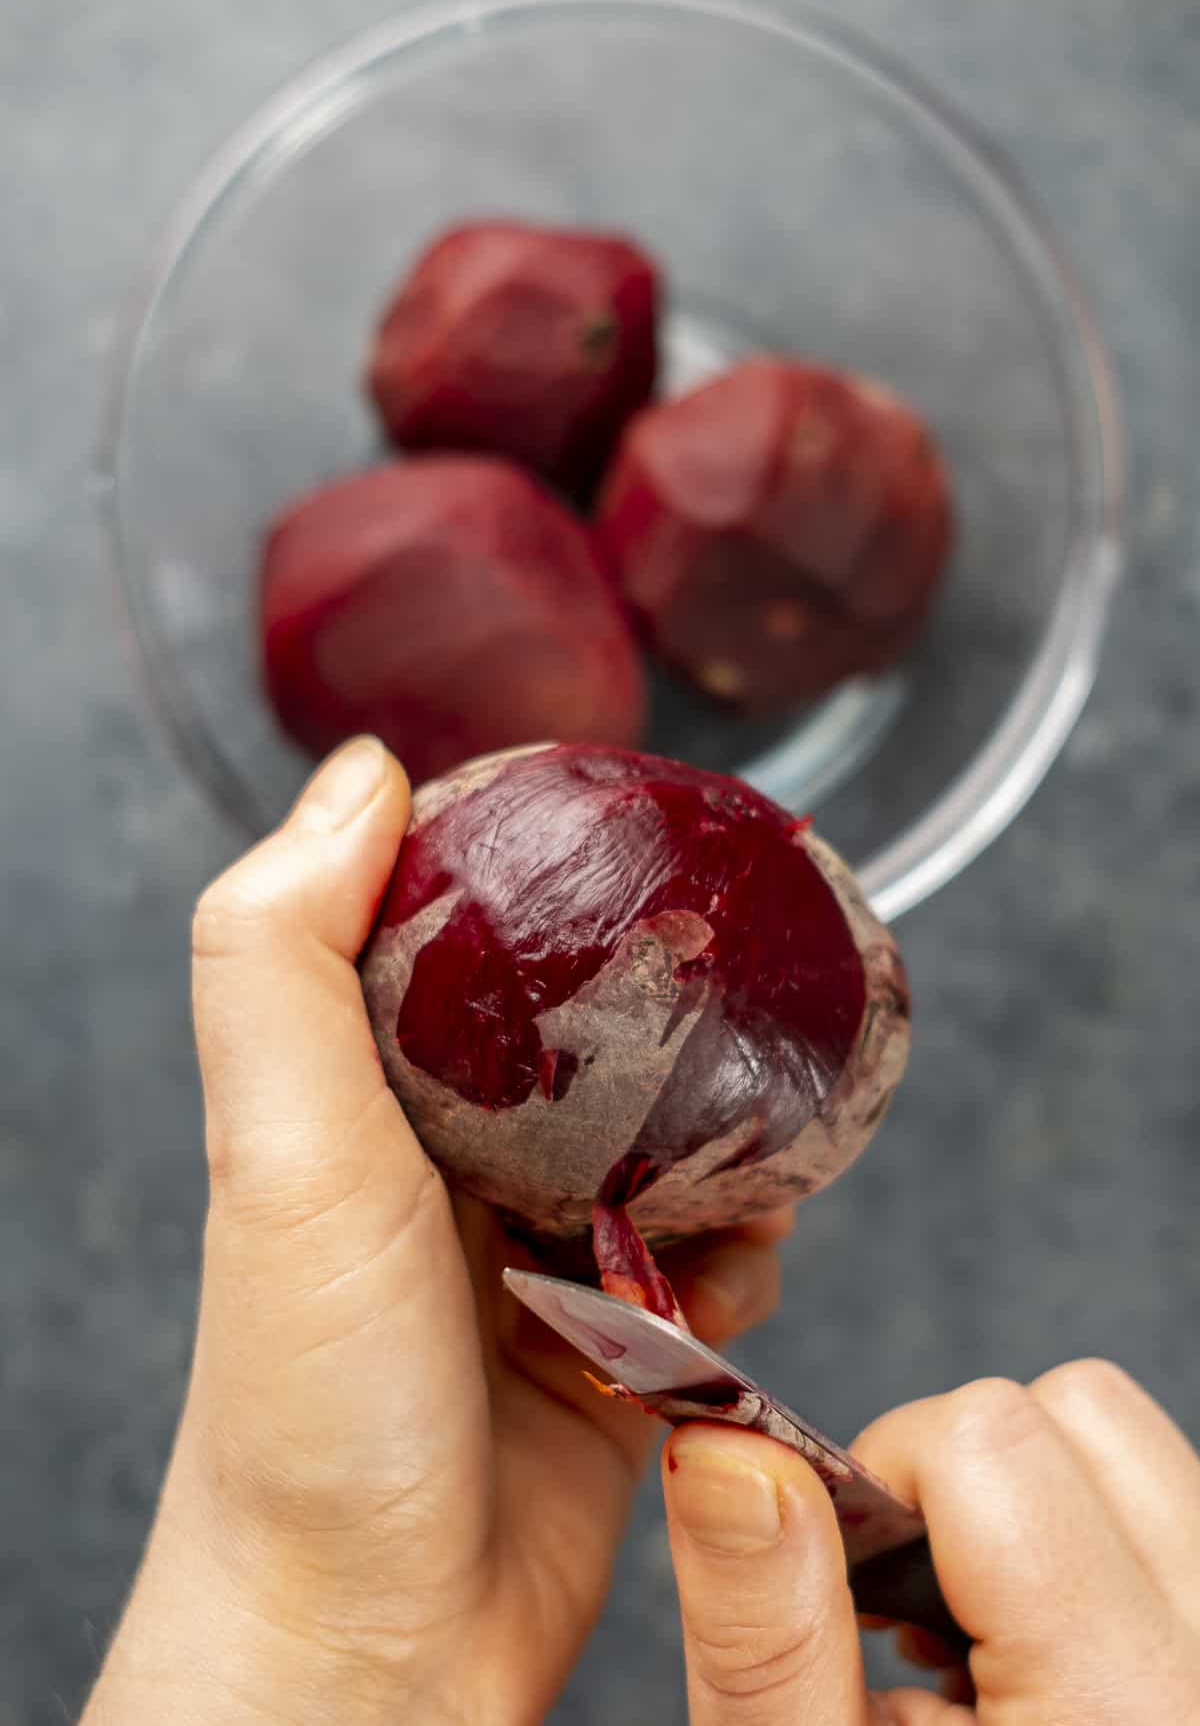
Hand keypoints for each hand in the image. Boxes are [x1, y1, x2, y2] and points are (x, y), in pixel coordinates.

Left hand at [83, 739, 789, 1725]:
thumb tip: (361, 770)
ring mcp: (535, 1253)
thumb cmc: (309, 1402)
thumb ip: (284, 954)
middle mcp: (448, 1161)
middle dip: (664, 1008)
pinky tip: (734, 1270)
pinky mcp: (612, 1345)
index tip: (634, 831)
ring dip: (719, 1140)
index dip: (544, 873)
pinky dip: (741, 1254)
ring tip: (746, 1142)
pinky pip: (710, 1259)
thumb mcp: (282, 1150)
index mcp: (365, 1092)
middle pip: (583, 1029)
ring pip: (667, 1141)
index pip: (460, 934)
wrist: (376, 1643)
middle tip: (739, 980)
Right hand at [662, 1360, 1199, 1720]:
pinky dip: (1102, 1551)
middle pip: (1086, 1414)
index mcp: (1120, 1710)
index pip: (994, 1437)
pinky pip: (1177, 1520)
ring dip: (1043, 1506)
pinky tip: (1053, 1669)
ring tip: (990, 1651)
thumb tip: (728, 1445)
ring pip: (1142, 1455)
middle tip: (921, 1620)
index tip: (854, 1589)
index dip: (884, 1480)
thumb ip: (765, 1628)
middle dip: (971, 1476)